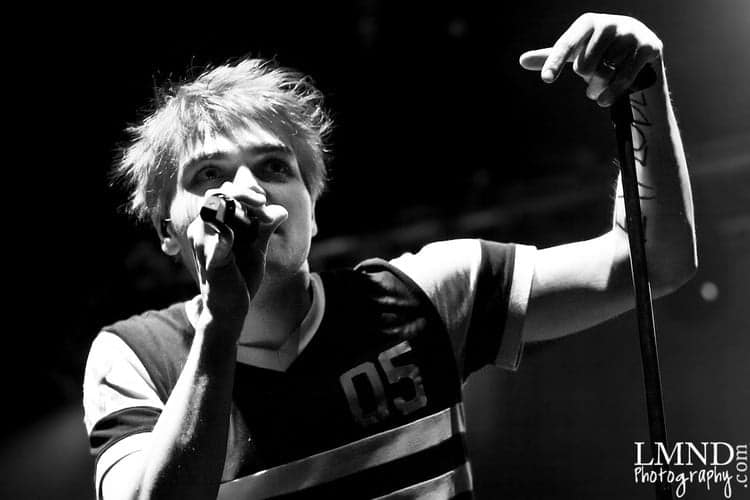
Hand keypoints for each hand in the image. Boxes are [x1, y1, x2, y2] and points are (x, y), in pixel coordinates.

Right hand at [188, 185, 287, 329]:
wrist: (233, 308)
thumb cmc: (240, 275)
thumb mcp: (256, 248)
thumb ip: (265, 229)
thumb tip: (282, 210)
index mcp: (213, 224)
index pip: (224, 192)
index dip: (245, 191)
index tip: (262, 202)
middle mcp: (202, 230)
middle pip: (216, 194)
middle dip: (241, 193)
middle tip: (261, 203)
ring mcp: (203, 245)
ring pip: (214, 210)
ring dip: (240, 209)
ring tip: (261, 216)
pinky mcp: (210, 262)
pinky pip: (216, 242)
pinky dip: (227, 237)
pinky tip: (237, 236)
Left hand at [519, 13, 662, 106]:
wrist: (640, 48)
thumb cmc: (600, 51)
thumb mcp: (575, 52)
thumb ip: (551, 56)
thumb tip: (521, 60)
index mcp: (588, 22)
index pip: (566, 45)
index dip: (555, 63)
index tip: (546, 79)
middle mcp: (610, 23)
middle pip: (585, 65)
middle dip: (585, 79)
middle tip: (590, 79)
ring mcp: (631, 34)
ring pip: (604, 74)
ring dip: (598, 87)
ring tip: (597, 87)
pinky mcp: (649, 47)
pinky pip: (623, 78)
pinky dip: (610, 93)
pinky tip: (603, 101)